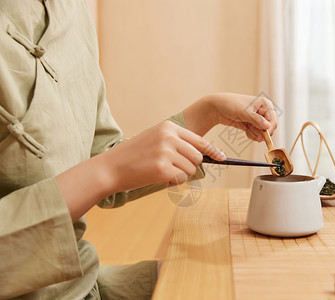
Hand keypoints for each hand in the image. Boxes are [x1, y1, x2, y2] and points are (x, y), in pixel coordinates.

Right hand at [56, 120, 224, 220]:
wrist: (110, 167)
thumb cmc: (134, 155)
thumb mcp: (155, 139)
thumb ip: (177, 142)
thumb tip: (202, 154)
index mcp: (169, 127)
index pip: (199, 140)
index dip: (213, 151)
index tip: (223, 158)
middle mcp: (169, 137)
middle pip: (198, 157)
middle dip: (190, 166)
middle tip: (172, 168)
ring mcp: (166, 152)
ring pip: (191, 169)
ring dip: (180, 174)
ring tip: (161, 171)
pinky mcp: (163, 168)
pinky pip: (181, 179)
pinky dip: (173, 182)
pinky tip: (157, 177)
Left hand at [183, 93, 277, 140]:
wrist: (217, 108)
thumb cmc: (230, 104)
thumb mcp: (244, 112)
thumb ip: (257, 120)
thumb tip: (268, 127)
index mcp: (265, 104)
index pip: (273, 120)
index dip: (269, 130)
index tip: (262, 137)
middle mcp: (263, 110)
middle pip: (269, 127)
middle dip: (260, 132)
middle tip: (250, 131)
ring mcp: (257, 118)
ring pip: (262, 132)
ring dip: (254, 133)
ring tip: (246, 128)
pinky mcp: (251, 124)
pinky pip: (256, 133)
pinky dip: (251, 134)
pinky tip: (245, 130)